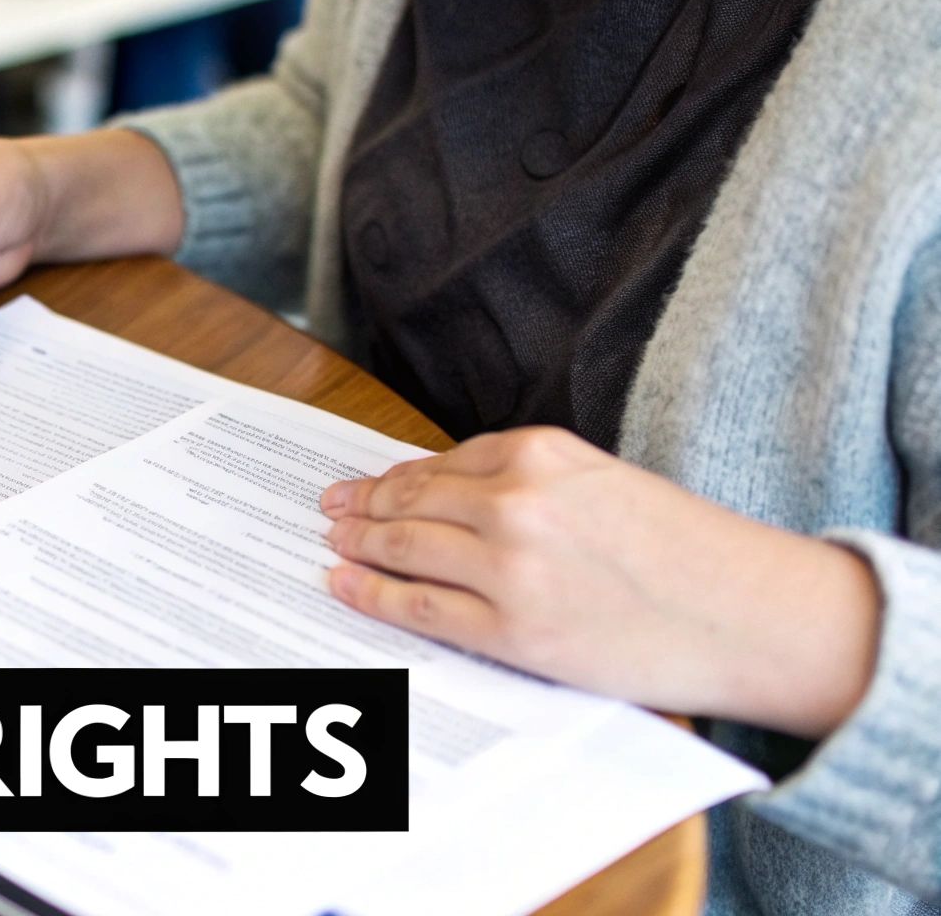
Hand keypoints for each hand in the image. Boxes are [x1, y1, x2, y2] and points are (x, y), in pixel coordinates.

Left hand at [319, 426, 880, 738]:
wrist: (752, 616)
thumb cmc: (691, 553)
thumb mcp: (606, 482)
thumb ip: (534, 481)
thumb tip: (455, 494)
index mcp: (542, 452)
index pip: (442, 461)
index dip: (395, 476)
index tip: (367, 485)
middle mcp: (516, 500)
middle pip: (411, 500)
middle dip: (363, 506)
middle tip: (330, 509)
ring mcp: (508, 566)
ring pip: (404, 548)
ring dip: (358, 544)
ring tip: (333, 543)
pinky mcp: (511, 629)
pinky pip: (418, 607)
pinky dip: (371, 594)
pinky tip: (345, 585)